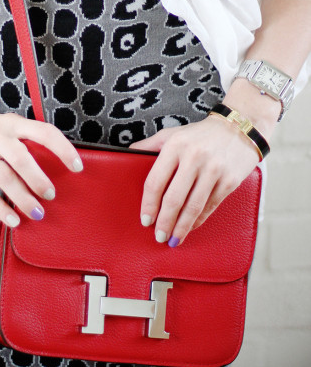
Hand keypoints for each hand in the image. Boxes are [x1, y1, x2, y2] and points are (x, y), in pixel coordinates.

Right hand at [0, 102, 83, 227]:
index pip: (44, 132)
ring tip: (37, 213)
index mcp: (13, 124)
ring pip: (5, 177)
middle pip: (22, 158)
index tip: (77, 166)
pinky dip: (0, 207)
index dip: (63, 149)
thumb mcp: (6, 124)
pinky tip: (12, 219)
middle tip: (51, 195)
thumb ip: (25, 138)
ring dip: (23, 197)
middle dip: (38, 179)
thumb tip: (53, 163)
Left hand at [129, 113, 260, 246]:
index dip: (148, 204)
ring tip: (173, 239)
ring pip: (193, 206)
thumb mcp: (172, 134)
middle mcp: (194, 158)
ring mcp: (213, 170)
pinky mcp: (229, 180)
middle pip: (174, 198)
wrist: (239, 127)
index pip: (156, 181)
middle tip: (158, 236)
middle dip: (164, 221)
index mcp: (175, 145)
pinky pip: (210, 206)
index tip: (145, 220)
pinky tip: (190, 227)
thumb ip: (149, 145)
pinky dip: (199, 220)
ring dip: (182, 227)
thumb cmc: (200, 134)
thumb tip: (128, 153)